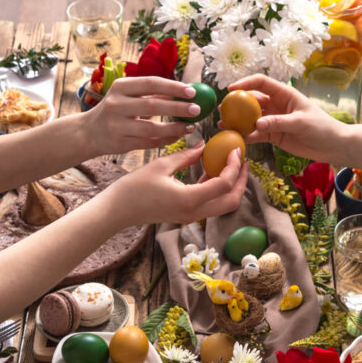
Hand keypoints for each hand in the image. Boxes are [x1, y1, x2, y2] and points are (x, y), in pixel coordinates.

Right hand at [84, 77, 203, 152]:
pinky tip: (177, 137)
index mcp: (120, 87)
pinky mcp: (121, 143)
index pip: (150, 83)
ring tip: (190, 127)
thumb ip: (150, 94)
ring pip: (151, 128)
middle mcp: (116, 105)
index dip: (173, 87)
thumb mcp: (126, 96)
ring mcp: (117, 125)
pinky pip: (148, 143)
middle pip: (152, 105)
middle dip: (177, 108)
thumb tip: (180, 91)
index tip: (192, 91)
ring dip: (174, 128)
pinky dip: (165, 140)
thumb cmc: (115, 110)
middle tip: (196, 110)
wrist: (89, 132)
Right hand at [108, 143, 247, 225]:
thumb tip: (205, 145)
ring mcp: (191, 217)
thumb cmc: (135, 187)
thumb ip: (187, 156)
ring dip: (231, 186)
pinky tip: (212, 171)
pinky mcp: (186, 215)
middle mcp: (194, 213)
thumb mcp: (162, 165)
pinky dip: (217, 190)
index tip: (234, 149)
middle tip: (242, 161)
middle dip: (241, 181)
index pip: (223, 184)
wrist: (119, 209)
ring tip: (231, 164)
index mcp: (189, 200)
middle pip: (231, 202)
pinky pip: (210, 204)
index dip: (233, 166)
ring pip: (223, 205)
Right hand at [228, 74, 349, 161]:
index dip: (245, 83)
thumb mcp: (300, 122)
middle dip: (236, 104)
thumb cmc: (321, 127)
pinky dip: (247, 136)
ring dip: (238, 121)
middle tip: (222, 109)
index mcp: (284, 94)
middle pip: (252, 100)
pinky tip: (236, 138)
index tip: (231, 89)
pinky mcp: (274, 135)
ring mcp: (274, 120)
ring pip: (252, 118)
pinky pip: (256, 134)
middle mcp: (277, 105)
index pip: (261, 83)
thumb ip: (278, 123)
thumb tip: (257, 124)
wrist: (331, 145)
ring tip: (223, 125)